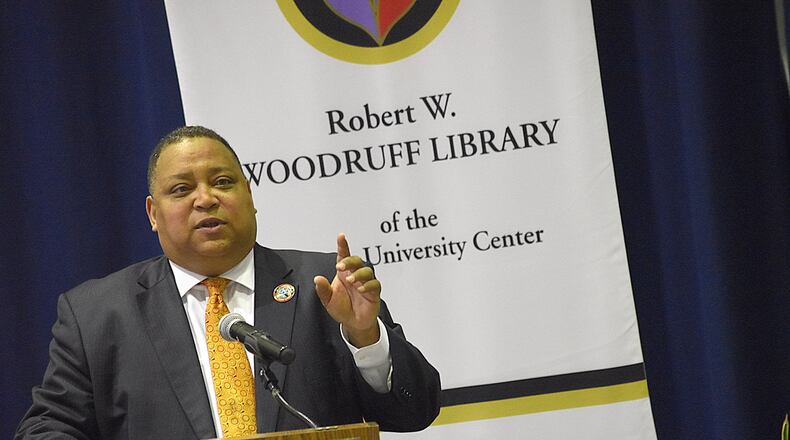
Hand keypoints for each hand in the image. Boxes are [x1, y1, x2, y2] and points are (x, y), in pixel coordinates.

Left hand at [314, 233, 380, 347]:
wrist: (353, 323)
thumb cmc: (342, 308)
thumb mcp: (328, 301)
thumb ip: (323, 290)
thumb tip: (317, 279)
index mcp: (343, 273)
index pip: (343, 256)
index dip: (343, 246)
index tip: (341, 236)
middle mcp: (355, 275)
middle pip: (357, 260)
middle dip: (349, 260)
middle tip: (340, 266)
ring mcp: (365, 282)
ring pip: (367, 270)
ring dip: (358, 273)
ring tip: (350, 280)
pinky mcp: (374, 292)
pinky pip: (375, 284)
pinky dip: (368, 285)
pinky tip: (360, 289)